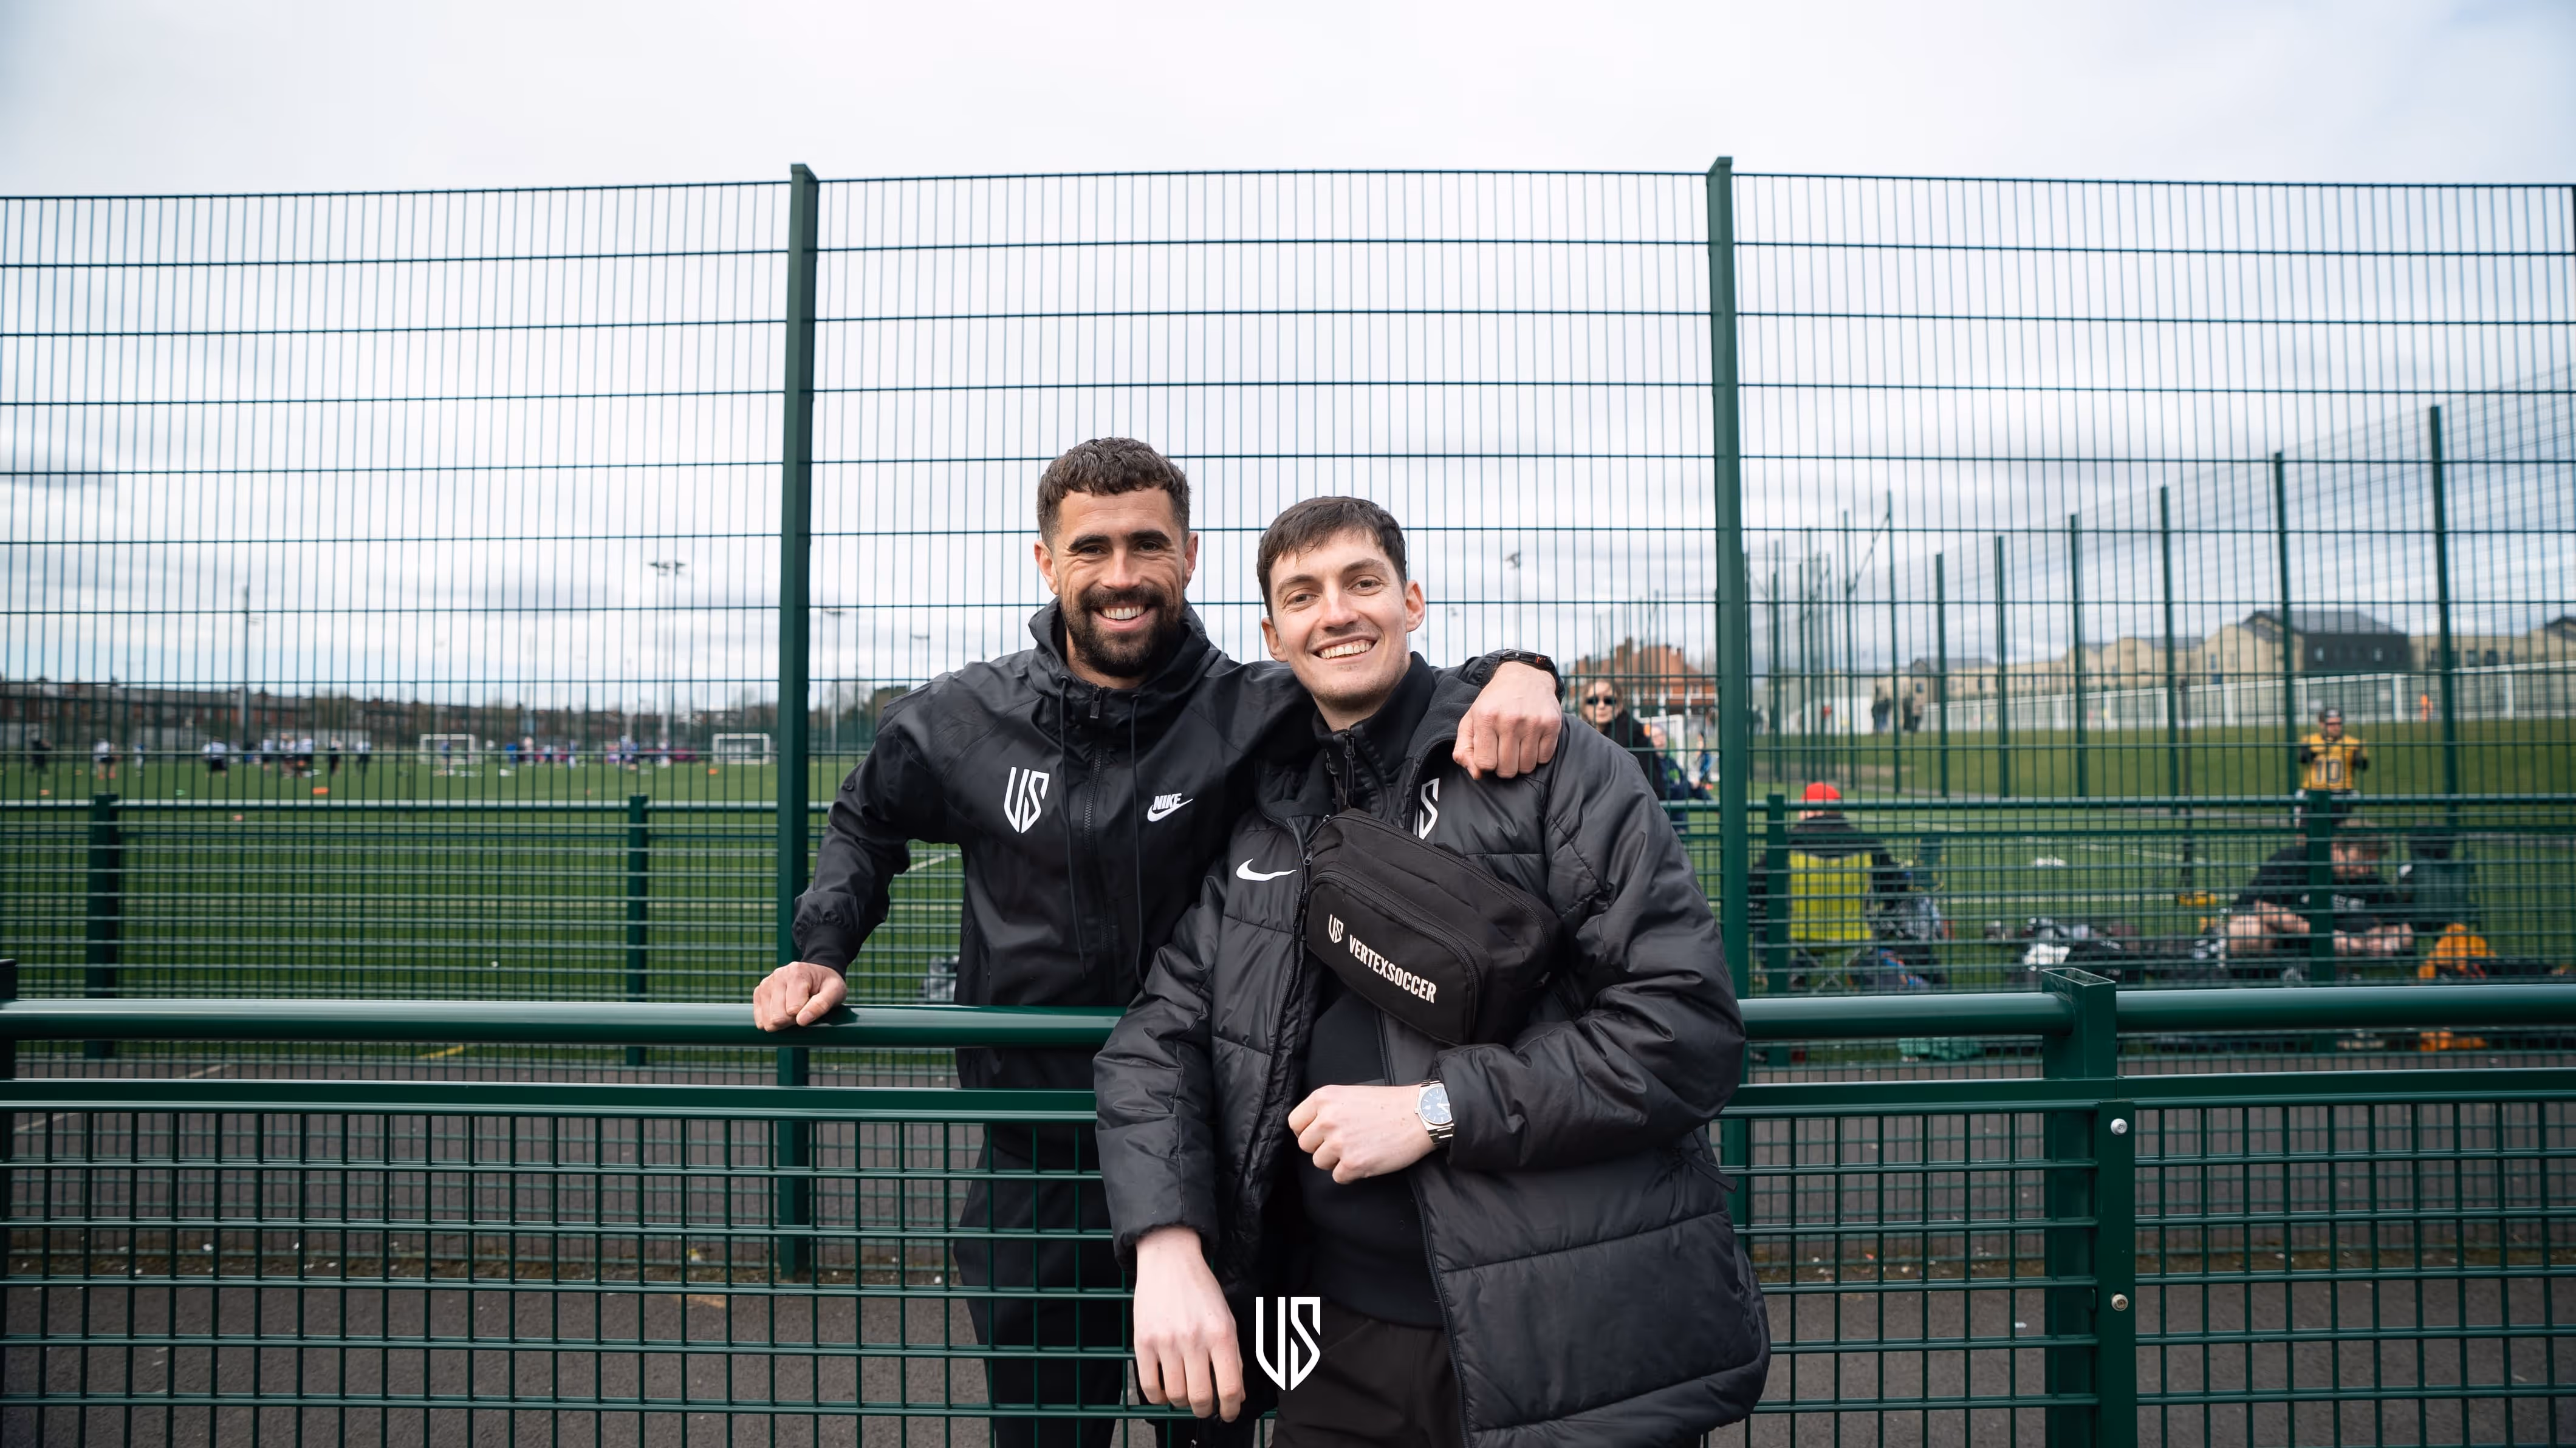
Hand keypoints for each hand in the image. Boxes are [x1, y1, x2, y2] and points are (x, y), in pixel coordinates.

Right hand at [752, 961, 846, 1029]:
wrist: (818, 974)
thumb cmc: (827, 985)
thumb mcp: (835, 992)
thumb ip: (821, 1005)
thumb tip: (802, 1021)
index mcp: (796, 973)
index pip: (792, 1010)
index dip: (804, 1016)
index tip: (811, 1008)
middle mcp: (778, 975)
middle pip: (777, 1017)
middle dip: (791, 1021)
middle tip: (802, 1012)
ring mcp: (766, 983)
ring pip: (766, 1020)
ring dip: (781, 1022)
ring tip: (793, 1011)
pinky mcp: (759, 992)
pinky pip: (759, 1019)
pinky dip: (771, 1021)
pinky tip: (782, 1012)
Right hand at [1132, 1225, 1243, 1420]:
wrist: (1169, 1261)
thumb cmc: (1201, 1290)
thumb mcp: (1226, 1319)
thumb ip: (1232, 1357)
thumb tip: (1235, 1396)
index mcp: (1222, 1334)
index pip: (1230, 1388)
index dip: (1230, 1409)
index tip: (1228, 1414)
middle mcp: (1194, 1339)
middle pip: (1200, 1397)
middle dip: (1204, 1409)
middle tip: (1204, 1405)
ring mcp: (1166, 1341)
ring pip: (1175, 1395)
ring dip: (1181, 1401)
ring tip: (1184, 1391)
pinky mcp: (1143, 1342)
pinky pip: (1149, 1387)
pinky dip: (1159, 1397)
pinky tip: (1165, 1390)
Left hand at [1289, 1084, 1436, 1183]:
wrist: (1420, 1115)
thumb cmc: (1389, 1104)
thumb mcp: (1350, 1094)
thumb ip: (1327, 1109)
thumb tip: (1311, 1129)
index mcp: (1324, 1098)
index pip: (1294, 1123)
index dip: (1306, 1131)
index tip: (1319, 1134)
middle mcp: (1327, 1119)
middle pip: (1305, 1145)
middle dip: (1321, 1147)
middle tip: (1343, 1143)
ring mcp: (1339, 1142)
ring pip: (1319, 1163)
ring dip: (1336, 1161)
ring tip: (1358, 1149)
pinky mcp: (1353, 1163)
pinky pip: (1338, 1177)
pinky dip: (1351, 1173)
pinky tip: (1366, 1159)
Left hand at [1454, 661, 1563, 778]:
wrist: (1525, 676)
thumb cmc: (1495, 703)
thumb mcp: (1471, 719)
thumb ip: (1464, 748)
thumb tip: (1477, 774)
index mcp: (1486, 717)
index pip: (1485, 764)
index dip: (1486, 762)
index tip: (1489, 751)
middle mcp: (1510, 719)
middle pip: (1506, 770)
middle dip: (1503, 765)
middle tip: (1504, 750)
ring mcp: (1533, 722)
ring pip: (1526, 767)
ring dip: (1521, 762)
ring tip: (1518, 745)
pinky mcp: (1552, 724)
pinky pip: (1544, 758)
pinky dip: (1537, 755)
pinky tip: (1531, 740)